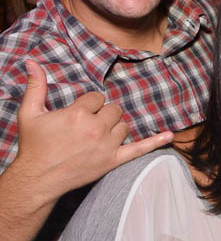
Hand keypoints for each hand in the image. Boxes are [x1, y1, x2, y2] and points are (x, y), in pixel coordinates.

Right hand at [14, 59, 172, 196]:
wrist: (38, 178)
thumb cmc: (34, 145)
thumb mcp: (30, 113)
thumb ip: (36, 86)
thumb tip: (32, 62)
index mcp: (78, 114)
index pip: (96, 98)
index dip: (88, 104)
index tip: (80, 112)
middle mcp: (96, 128)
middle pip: (114, 109)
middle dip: (103, 114)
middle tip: (88, 124)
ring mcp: (107, 145)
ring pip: (124, 126)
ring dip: (115, 127)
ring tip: (98, 134)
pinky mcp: (113, 160)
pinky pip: (140, 149)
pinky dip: (156, 142)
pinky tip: (170, 135)